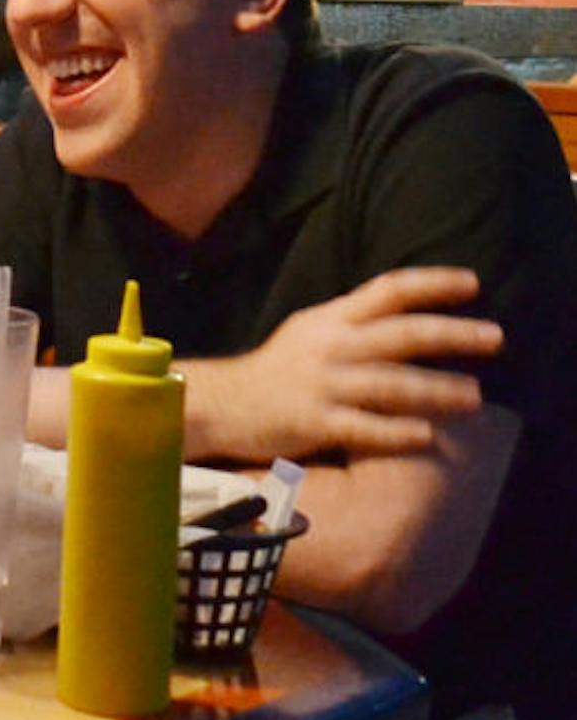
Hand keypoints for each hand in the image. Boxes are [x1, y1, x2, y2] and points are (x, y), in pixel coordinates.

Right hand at [186, 267, 504, 461]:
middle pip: (400, 334)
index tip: (473, 284)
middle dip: (452, 334)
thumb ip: (353, 321)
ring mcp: (322, 385)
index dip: (432, 284)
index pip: (387, 290)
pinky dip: (397, 432)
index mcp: (330, 319)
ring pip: (390, 384)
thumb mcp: (310, 331)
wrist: (222, 403)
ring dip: (437, 389)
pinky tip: (426, 435)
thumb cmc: (275, 369)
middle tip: (496, 338)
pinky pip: (363, 428)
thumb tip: (406, 313)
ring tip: (474, 396)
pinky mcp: (313, 422)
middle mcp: (329, 346)